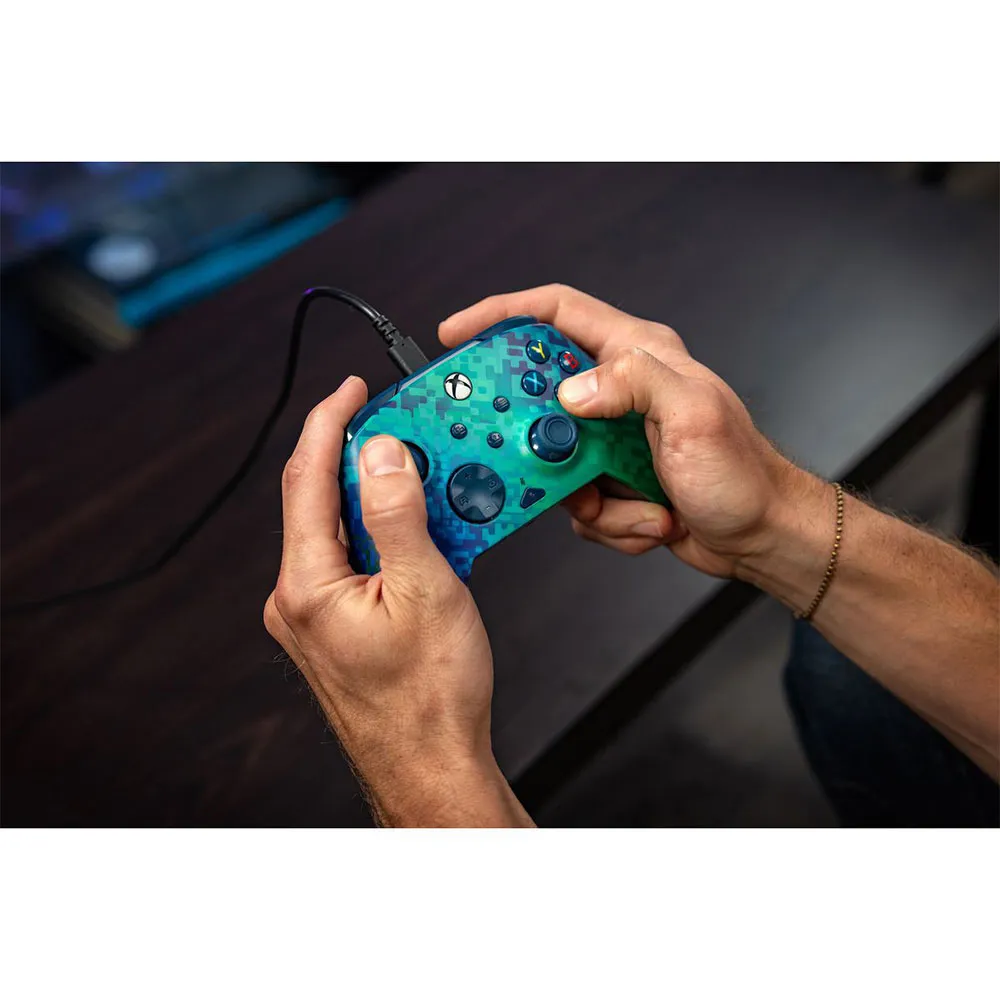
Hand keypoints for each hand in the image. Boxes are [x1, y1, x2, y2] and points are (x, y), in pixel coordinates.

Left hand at [263, 376, 531, 826]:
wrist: (430, 768)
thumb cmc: (428, 699)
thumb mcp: (426, 591)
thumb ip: (399, 515)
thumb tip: (382, 454)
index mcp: (308, 586)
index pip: (307, 480)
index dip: (329, 424)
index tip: (351, 389)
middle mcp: (299, 599)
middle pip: (322, 501)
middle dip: (365, 460)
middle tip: (407, 431)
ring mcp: (315, 616)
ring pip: (343, 531)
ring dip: (383, 501)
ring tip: (430, 487)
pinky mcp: (336, 627)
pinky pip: (356, 561)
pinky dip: (387, 536)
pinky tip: (425, 535)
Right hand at [440, 284, 807, 578]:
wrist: (762, 536)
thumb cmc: (743, 474)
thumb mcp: (693, 416)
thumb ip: (633, 383)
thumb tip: (572, 390)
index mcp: (638, 356)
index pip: (556, 313)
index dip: (502, 315)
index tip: (459, 334)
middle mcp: (620, 392)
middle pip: (540, 396)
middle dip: (535, 438)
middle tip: (533, 458)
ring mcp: (612, 440)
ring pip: (554, 460)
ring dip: (586, 497)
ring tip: (633, 504)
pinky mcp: (610, 481)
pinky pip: (577, 502)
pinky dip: (610, 523)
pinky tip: (651, 520)